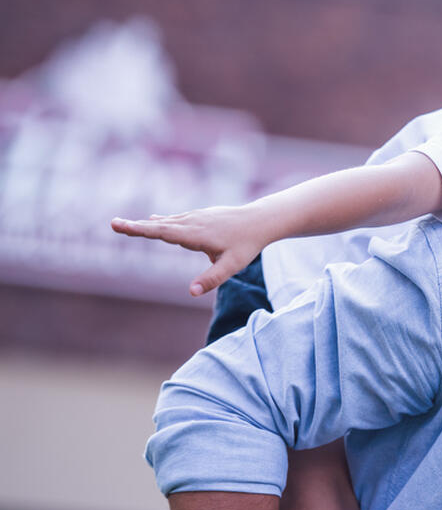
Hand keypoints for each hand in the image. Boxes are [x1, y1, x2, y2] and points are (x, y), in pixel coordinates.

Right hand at [111, 206, 267, 295]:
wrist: (261, 221)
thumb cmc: (247, 245)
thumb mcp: (232, 266)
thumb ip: (212, 279)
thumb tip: (191, 293)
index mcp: (195, 234)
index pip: (162, 232)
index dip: (140, 229)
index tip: (120, 225)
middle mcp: (193, 222)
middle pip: (160, 225)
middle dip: (136, 226)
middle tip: (113, 224)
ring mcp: (197, 217)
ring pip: (168, 221)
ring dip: (147, 223)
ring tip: (127, 224)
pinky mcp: (202, 216)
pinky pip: (178, 219)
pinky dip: (163, 221)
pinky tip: (155, 220)